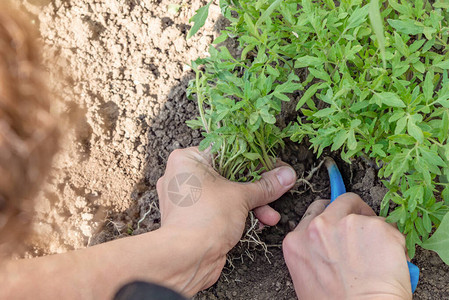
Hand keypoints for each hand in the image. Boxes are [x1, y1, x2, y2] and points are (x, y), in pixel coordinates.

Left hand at [156, 147, 296, 294]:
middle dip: (256, 187)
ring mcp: (186, 198)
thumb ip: (266, 185)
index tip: (274, 166)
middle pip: (229, 173)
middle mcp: (183, 175)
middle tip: (276, 189)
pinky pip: (220, 208)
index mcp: (187, 159)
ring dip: (252, 203)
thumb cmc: (205, 218)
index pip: (227, 150)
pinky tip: (259, 222)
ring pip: (226, 193)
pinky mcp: (193, 217)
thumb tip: (286, 175)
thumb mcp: (241, 196)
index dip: (254, 159)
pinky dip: (238, 213)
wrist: (186, 259)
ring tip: (271, 215)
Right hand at [283, 193, 411, 299]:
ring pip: (367, 216)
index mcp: (297, 240)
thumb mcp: (307, 276)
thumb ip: (313, 250)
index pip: (315, 210)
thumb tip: (332, 242)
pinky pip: (389, 228)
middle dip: (354, 212)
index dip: (331, 216)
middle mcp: (319, 226)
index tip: (341, 221)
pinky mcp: (377, 227)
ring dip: (374, 232)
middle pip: (341, 202)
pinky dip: (393, 243)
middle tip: (364, 233)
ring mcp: (349, 224)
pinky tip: (389, 263)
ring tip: (376, 259)